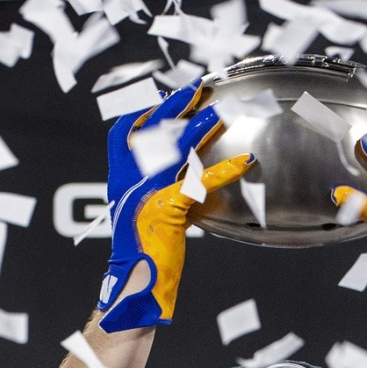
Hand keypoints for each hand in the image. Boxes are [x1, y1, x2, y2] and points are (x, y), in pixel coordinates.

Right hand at [98, 80, 253, 331]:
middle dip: (176, 104)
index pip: (124, 131)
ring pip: (177, 147)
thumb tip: (183, 171)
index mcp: (120, 178)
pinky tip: (246, 162)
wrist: (134, 282)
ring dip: (202, 124)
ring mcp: (146, 192)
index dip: (143, 110)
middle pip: (153, 129)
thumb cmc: (143, 251)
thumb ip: (158, 189)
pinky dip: (225, 170)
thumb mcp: (144, 212)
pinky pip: (200, 182)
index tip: (164, 95)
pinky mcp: (167, 207)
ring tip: (224, 109)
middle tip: (198, 86)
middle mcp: (129, 179)